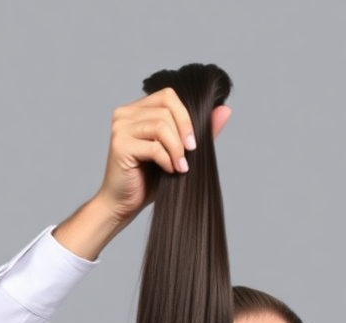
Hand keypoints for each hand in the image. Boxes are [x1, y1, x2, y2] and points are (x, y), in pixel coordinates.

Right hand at [53, 94, 230, 260]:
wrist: (123, 205)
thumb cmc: (148, 180)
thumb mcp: (178, 153)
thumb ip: (198, 132)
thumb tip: (225, 110)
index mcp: (137, 110)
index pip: (168, 95)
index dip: (185, 116)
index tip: (193, 143)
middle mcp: (125, 114)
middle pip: (166, 109)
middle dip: (183, 134)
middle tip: (189, 157)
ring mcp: (120, 128)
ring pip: (161, 125)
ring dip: (176, 149)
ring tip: (180, 168)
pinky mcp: (120, 145)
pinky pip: (154, 146)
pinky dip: (167, 160)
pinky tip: (170, 171)